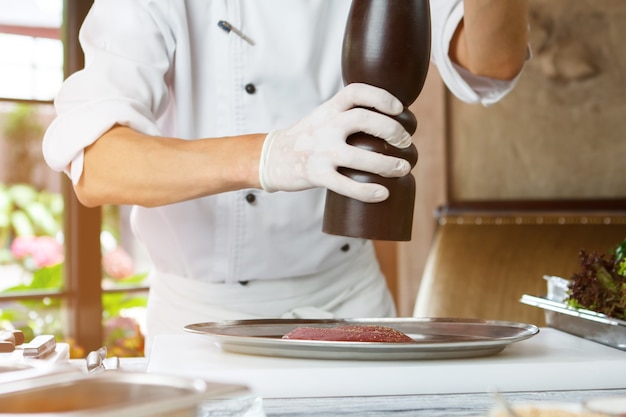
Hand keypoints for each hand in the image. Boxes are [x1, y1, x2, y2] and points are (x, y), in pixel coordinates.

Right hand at [258, 83, 412, 202]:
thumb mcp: (321, 117)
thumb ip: (346, 115)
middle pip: (364, 120)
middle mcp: (325, 126)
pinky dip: (367, 191)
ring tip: (403, 169)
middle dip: (392, 130)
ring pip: (360, 157)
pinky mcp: (316, 175)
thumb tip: (386, 119)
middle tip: (405, 142)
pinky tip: (382, 194)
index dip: (381, 97)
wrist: (270, 158)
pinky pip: (346, 185)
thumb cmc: (305, 138)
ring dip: (387, 164)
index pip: (356, 92)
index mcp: (328, 110)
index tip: (400, 108)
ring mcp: (320, 151)